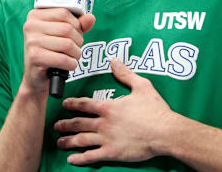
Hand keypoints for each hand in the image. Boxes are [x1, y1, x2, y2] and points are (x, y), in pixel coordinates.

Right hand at [21, 8, 94, 94]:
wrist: (35, 76)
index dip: (76, 25)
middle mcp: (31, 26)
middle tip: (73, 49)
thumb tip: (90, 18)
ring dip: (76, 54)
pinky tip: (68, 65)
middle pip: (67, 29)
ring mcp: (31, 41)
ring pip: (67, 44)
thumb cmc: (50, 51)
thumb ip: (78, 24)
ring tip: (71, 57)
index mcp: (35, 15)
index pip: (64, 12)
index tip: (74, 34)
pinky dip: (71, 64)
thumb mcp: (63, 34)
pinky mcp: (34, 57)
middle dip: (77, 41)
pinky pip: (63, 59)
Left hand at [54, 59, 174, 164]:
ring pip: (81, 140)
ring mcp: (106, 139)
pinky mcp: (112, 153)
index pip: (84, 104)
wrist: (165, 132)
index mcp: (109, 107)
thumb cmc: (155, 110)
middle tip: (56, 125)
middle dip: (65, 124)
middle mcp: (104, 123)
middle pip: (78, 123)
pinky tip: (72, 159)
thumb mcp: (142, 86)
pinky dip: (80, 158)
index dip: (72, 104)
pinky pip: (91, 156)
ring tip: (59, 142)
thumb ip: (125, 74)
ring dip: (68, 141)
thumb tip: (114, 61)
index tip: (64, 104)